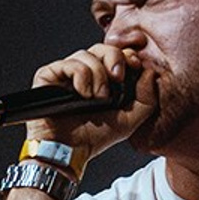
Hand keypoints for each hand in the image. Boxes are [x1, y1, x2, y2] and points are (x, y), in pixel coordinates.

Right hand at [27, 42, 154, 160]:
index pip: (115, 53)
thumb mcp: (130, 120)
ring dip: (97, 74)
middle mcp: (83, 73)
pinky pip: (68, 64)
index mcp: (101, 79)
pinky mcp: (47, 77)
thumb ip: (147, 98)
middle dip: (114, 58)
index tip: (135, 65)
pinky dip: (80, 76)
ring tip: (96, 97)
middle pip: (101, 47)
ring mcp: (64, 74)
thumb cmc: (94, 138)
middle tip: (118, 77)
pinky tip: (82, 94)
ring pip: (85, 54)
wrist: (69, 152)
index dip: (126, 55)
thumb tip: (150, 72)